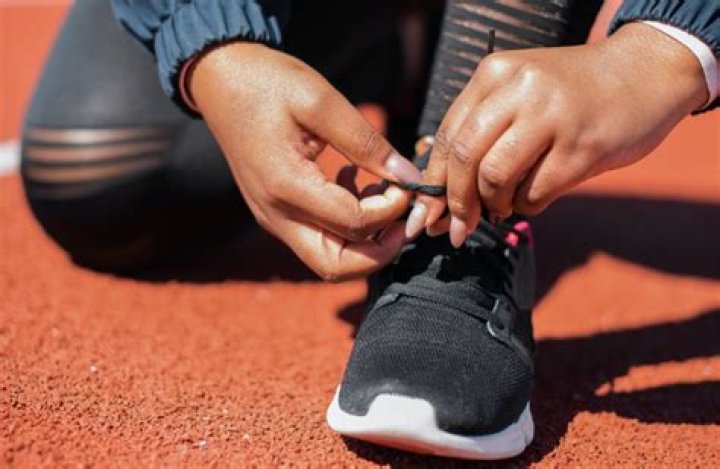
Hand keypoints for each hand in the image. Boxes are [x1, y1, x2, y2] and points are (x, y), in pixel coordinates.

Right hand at [190, 43, 421, 279]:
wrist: (219, 80)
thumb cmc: (267, 83)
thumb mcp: (321, 100)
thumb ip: (366, 143)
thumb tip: (410, 178)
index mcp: (286, 186)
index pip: (353, 223)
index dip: (391, 210)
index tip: (406, 182)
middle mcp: (276, 214)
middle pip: (337, 267)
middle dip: (380, 252)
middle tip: (403, 218)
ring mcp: (273, 218)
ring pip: (327, 260)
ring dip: (364, 242)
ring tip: (382, 196)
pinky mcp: (276, 213)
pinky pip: (317, 239)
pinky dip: (346, 227)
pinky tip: (354, 185)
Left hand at [406, 23, 707, 246]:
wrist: (645, 74)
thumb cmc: (571, 94)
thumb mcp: (520, 93)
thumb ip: (482, 131)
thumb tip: (440, 194)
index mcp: (495, 74)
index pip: (447, 136)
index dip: (431, 183)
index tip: (424, 216)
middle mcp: (520, 90)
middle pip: (464, 158)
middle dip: (454, 203)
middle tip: (457, 228)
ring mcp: (553, 117)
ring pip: (495, 178)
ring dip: (493, 205)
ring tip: (503, 207)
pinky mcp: (582, 147)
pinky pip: (535, 193)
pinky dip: (527, 205)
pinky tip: (536, 196)